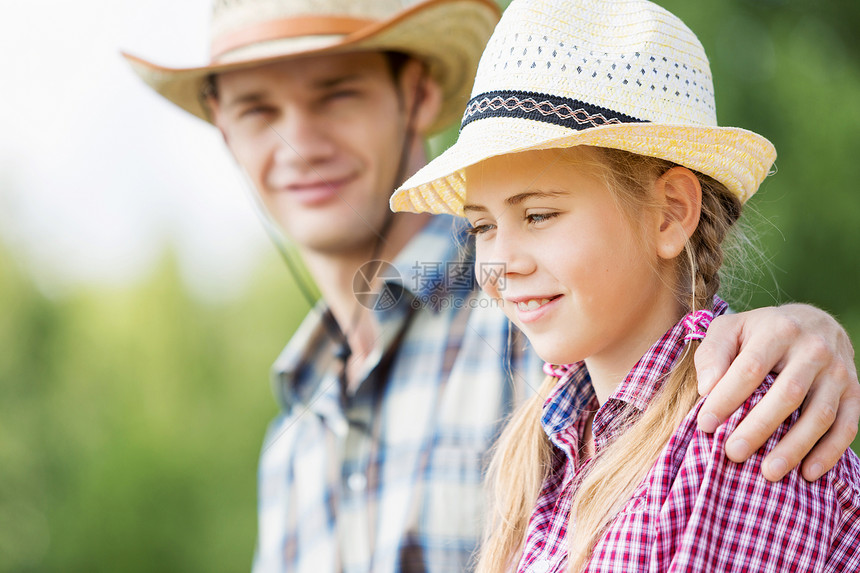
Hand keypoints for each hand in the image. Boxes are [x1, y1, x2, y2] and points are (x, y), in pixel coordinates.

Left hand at [695, 304, 858, 481]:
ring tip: (768, 472)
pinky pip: (846, 426)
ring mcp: (838, 371)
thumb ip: (712, 354)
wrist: (814, 322)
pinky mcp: (854, 391)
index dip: (727, 398)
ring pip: (820, 415)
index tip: (705, 424)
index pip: (751, 368)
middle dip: (759, 428)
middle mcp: (814, 349)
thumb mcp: (730, 329)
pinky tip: (808, 474)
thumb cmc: (760, 332)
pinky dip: (829, 453)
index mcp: (779, 330)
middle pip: (787, 394)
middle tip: (733, 453)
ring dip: (795, 447)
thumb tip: (706, 388)